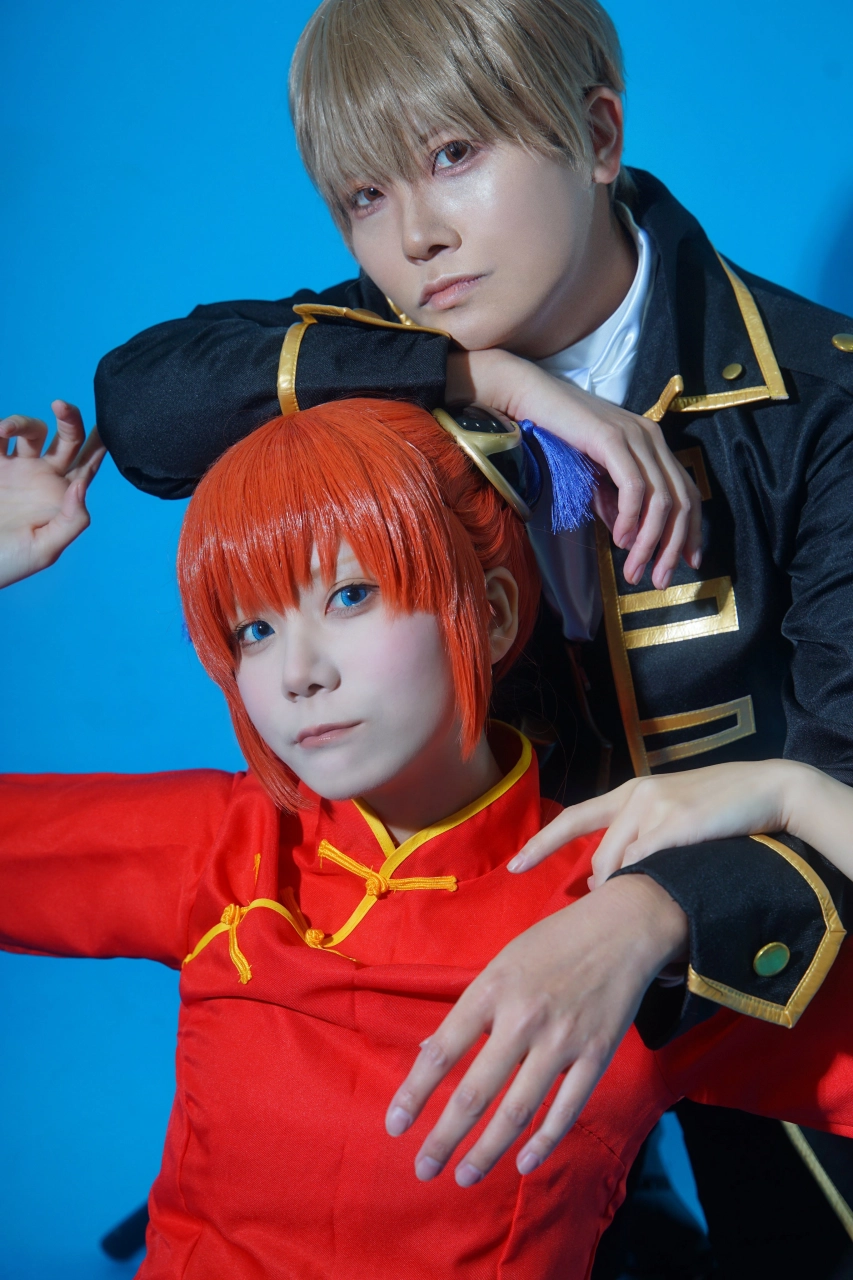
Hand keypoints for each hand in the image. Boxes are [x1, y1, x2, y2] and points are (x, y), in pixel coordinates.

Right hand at [0, 401, 104, 588]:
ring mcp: (16, 468)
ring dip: (23, 422)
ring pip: (31, 430)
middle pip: (66, 439)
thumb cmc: (7, 562)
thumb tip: (82, 486)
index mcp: (62, 497)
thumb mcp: (45, 550)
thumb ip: (71, 521)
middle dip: (69, 419)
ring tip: (3, 429)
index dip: (99, 446)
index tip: (106, 426)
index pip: (88, 465)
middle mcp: (42, 477)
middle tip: (61, 405)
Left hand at [385, 875, 686, 1184]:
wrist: (622, 929)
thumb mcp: (501, 963)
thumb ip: (469, 1010)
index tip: (395, 1125)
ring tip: (464, 1176)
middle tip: (423, 1170)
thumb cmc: (552, 944)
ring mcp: (562, 1040)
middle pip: (476, 1093)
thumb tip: (429, 1053)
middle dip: (445, 1137)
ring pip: (518, 1111)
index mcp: (491, 990)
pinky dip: (543, 1142)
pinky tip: (522, 1163)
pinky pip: (567, 1109)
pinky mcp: (597, 1055)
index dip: (414, 1092)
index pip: (442, 1051)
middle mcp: (523, 1018)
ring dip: (487, 1151)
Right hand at [447, 348, 701, 588]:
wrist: (529, 397)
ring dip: (649, 543)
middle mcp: (652, 438)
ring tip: (634, 570)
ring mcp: (635, 437)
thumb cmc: (557, 433)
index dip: (692, 532)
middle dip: (672, 547)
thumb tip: (628, 536)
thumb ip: (613, 502)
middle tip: (659, 580)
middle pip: (681, 501)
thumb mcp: (593, 476)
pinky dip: (631, 518)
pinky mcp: (613, 439)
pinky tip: (618, 539)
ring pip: (661, 500)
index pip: (687, 493)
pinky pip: (634, 487)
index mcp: (653, 445)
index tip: (688, 564)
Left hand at [509, 763, 799, 888]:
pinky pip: (648, 865)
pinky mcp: (676, 823)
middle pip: (602, 856)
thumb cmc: (721, 809)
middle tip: (615, 911)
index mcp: (630, 791)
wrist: (767, 790)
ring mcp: (655, 807)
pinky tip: (669, 888)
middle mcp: (636, 795)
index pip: (573, 818)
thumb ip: (640, 836)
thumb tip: (609, 878)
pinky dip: (652, 882)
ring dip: (630, 889)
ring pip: (622, 864)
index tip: (514, 867)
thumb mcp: (672, 814)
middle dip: (605, 888)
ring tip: (651, 903)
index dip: (541, 844)